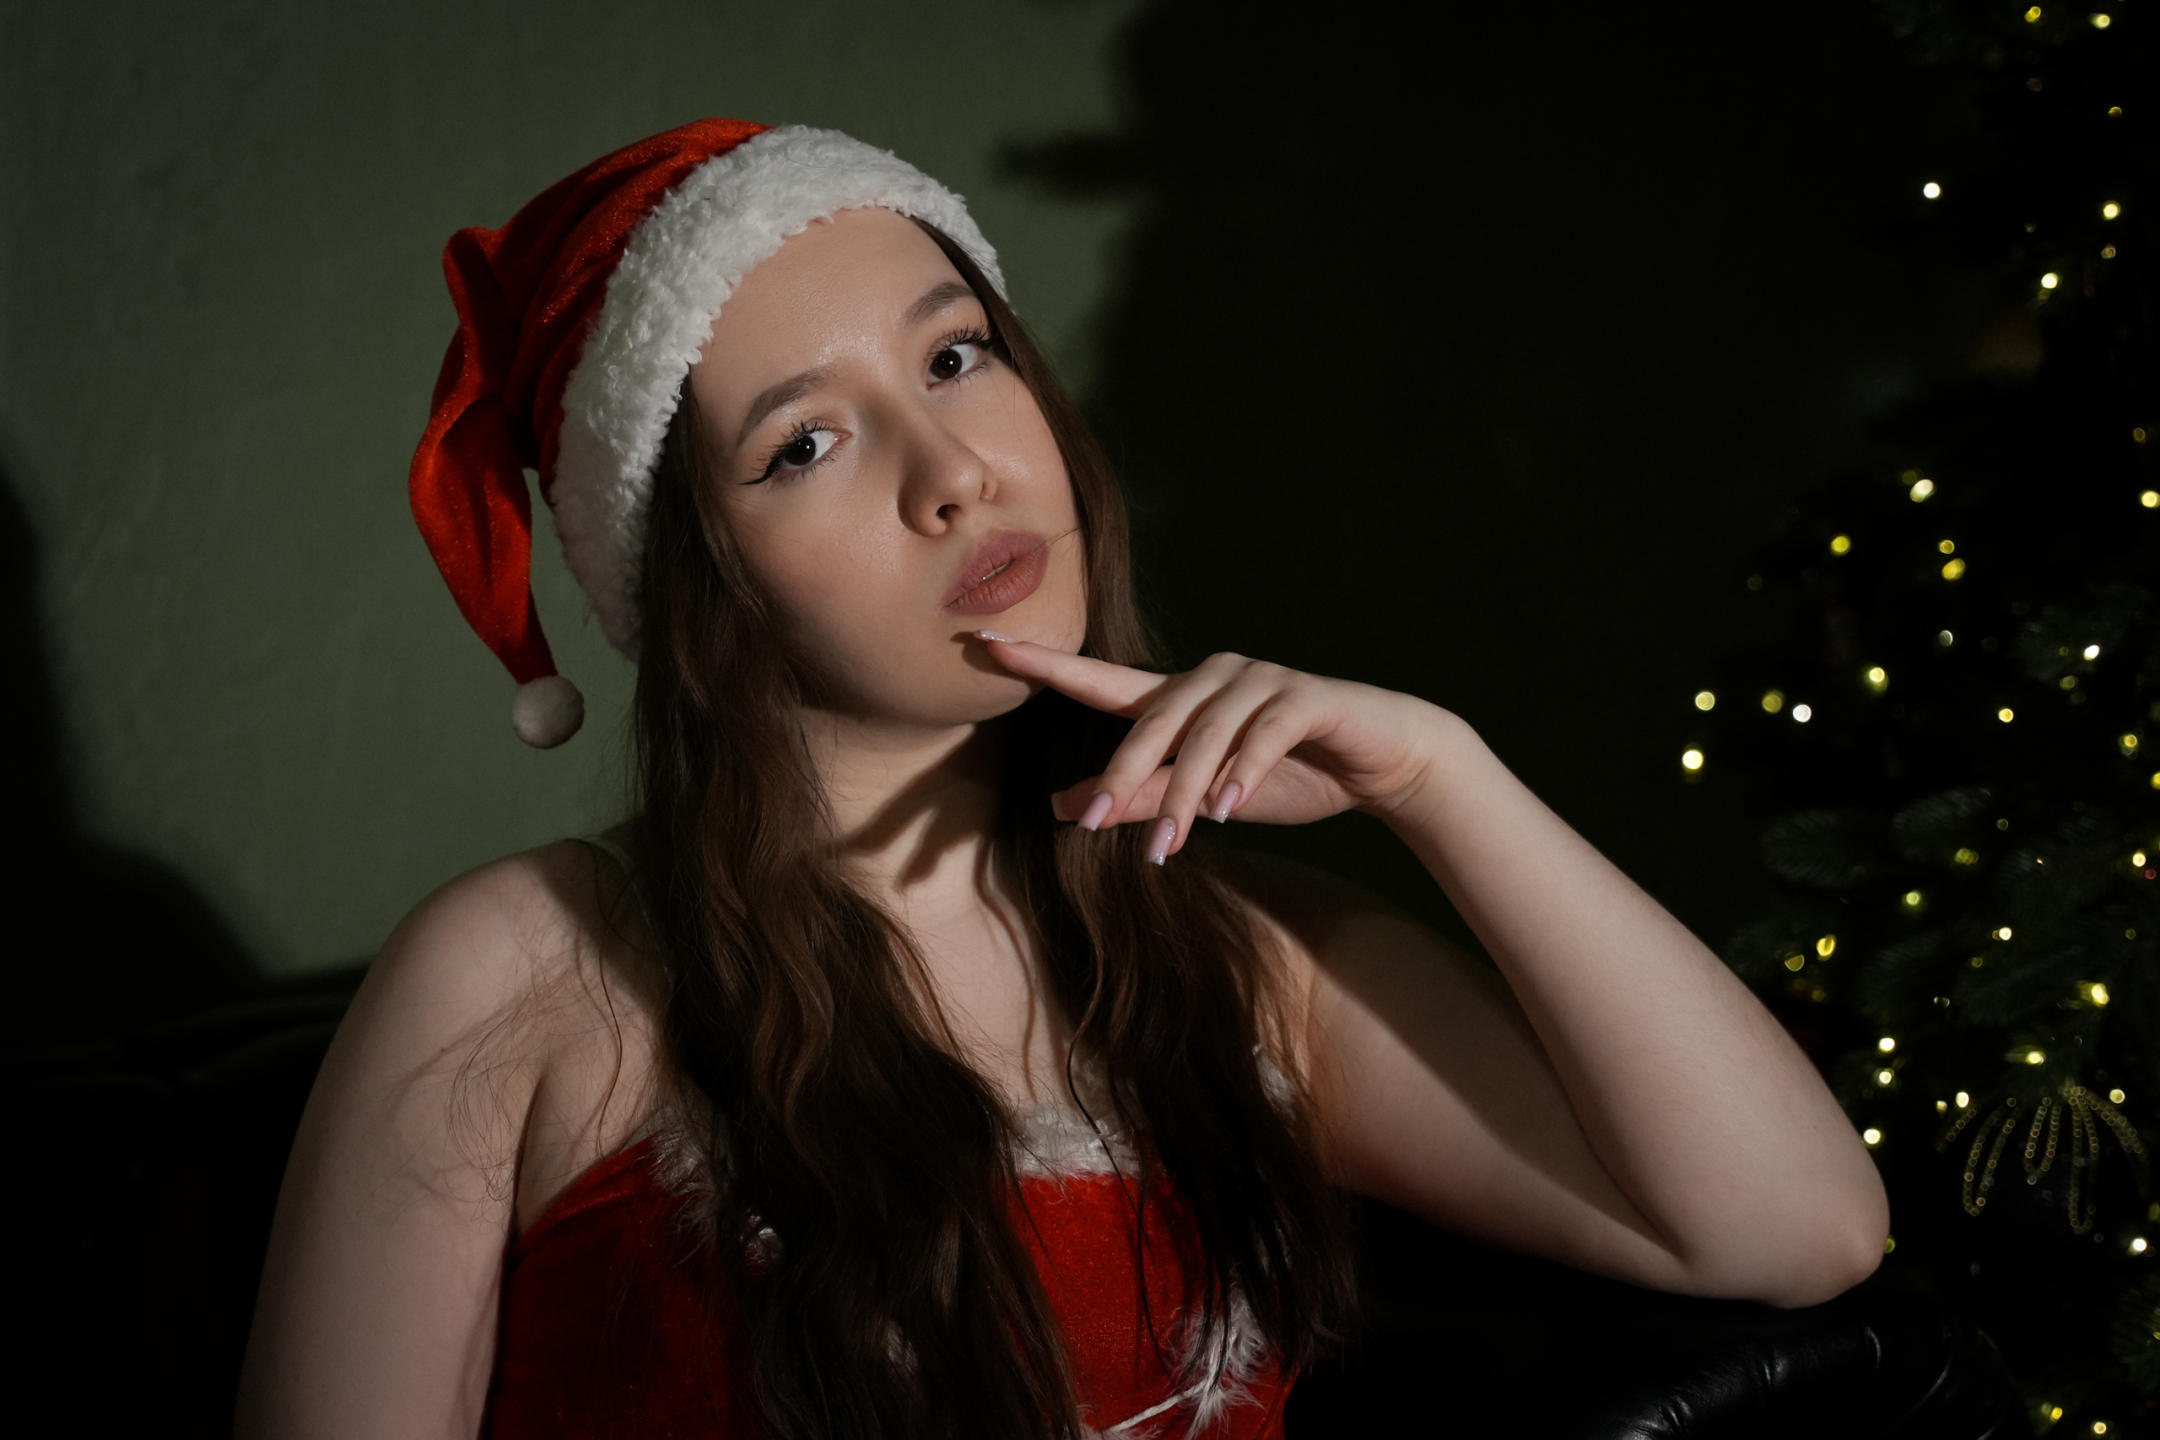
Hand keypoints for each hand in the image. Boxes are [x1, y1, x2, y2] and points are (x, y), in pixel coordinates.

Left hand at [973, 633, 1452, 859]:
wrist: (1383, 762)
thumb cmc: (1291, 775)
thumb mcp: (1203, 797)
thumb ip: (1136, 797)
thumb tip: (1060, 807)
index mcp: (1181, 698)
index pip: (1102, 679)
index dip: (1046, 662)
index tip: (987, 644)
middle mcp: (1214, 678)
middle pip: (1150, 718)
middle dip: (1119, 774)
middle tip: (1085, 823)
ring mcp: (1261, 681)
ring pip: (1205, 733)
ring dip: (1184, 791)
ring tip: (1172, 843)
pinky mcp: (1305, 698)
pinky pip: (1264, 733)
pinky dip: (1243, 771)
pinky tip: (1227, 809)